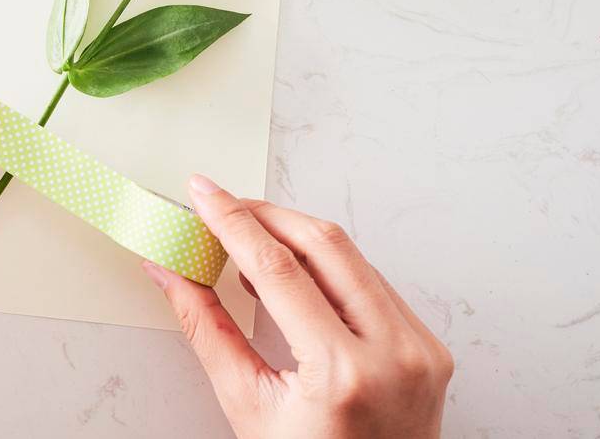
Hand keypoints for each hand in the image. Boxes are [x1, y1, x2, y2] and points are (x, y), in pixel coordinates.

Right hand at [143, 175, 452, 438]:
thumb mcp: (247, 405)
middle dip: (267, 215)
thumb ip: (206, 328)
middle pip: (325, 245)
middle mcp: (393, 354)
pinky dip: (330, 269)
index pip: (280, 269)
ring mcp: (420, 349)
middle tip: (223, 207)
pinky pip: (374, 283)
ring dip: (297, 239)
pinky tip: (295, 277)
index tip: (205, 194)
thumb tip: (170, 272)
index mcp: (343, 374)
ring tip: (250, 249)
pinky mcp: (430, 346)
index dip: (234, 221)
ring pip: (353, 257)